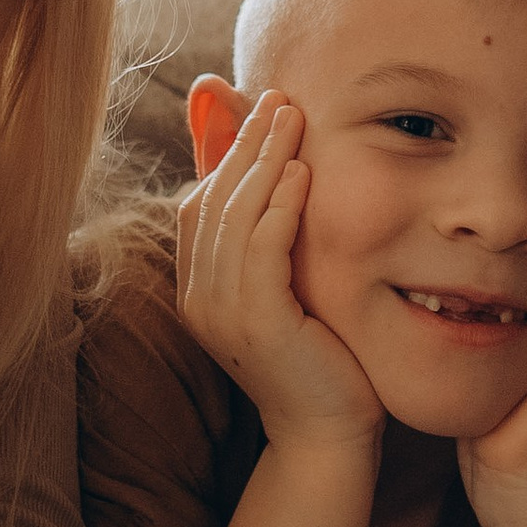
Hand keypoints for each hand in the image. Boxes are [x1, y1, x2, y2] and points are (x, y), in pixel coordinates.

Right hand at [175, 93, 383, 462]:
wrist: (327, 431)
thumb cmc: (318, 356)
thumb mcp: (288, 284)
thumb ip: (274, 232)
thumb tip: (276, 170)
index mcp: (199, 289)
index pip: (199, 203)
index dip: (226, 151)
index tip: (258, 106)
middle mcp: (200, 298)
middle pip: (213, 199)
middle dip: (244, 141)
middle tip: (277, 95)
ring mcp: (222, 313)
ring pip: (234, 217)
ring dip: (263, 160)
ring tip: (292, 116)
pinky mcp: (257, 323)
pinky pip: (262, 250)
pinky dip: (279, 207)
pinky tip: (302, 173)